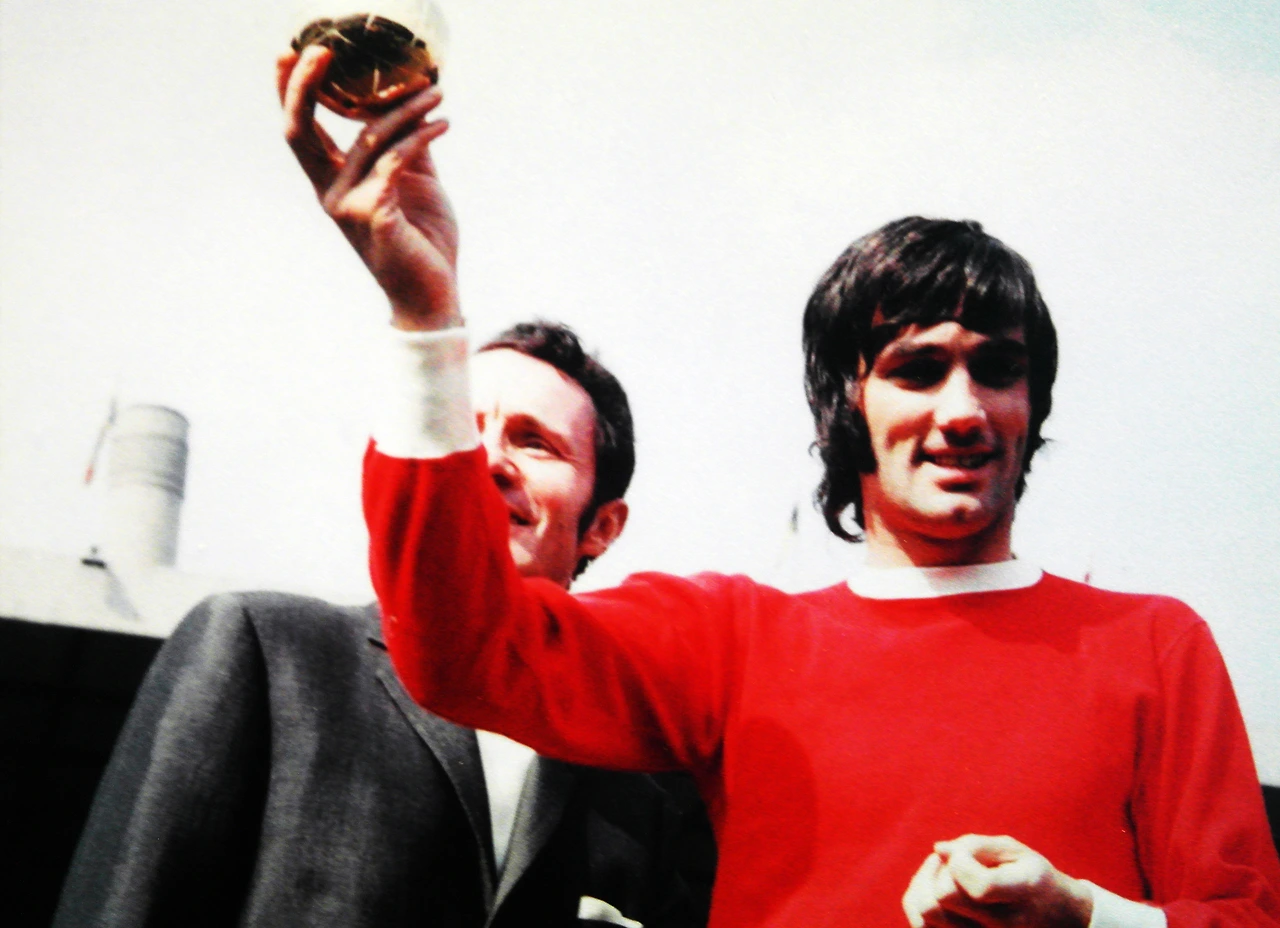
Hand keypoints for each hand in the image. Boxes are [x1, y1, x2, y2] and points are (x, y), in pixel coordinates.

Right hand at [277, 46, 459, 330]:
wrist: (432, 294)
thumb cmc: (422, 241)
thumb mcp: (413, 185)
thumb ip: (406, 148)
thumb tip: (410, 105)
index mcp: (332, 184)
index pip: (301, 131)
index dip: (292, 92)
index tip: (292, 52)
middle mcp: (330, 193)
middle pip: (301, 129)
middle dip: (306, 85)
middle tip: (322, 48)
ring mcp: (348, 205)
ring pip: (370, 138)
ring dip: (407, 109)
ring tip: (437, 93)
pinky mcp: (375, 214)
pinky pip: (396, 160)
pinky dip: (421, 136)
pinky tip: (442, 124)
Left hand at [902, 835, 1093, 927]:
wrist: (1056, 920)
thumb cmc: (1031, 878)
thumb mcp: (1016, 852)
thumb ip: (976, 846)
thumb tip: (939, 850)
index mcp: (1024, 894)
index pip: (977, 886)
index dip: (960, 861)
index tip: (966, 853)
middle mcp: (1004, 926)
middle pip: (942, 900)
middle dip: (938, 871)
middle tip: (952, 861)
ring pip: (924, 916)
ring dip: (924, 886)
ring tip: (943, 875)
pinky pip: (922, 926)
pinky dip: (919, 903)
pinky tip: (936, 891)